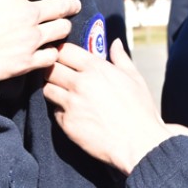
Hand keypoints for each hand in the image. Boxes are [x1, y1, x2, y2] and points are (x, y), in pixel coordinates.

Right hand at [0, 0, 80, 88]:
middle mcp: (26, 13)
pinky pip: (51, 56)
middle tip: (75, 4)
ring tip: (65, 28)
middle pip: (60, 5)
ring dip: (64, 27)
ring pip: (61, 30)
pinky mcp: (25, 62)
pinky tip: (52, 52)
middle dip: (70, 4)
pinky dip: (53, 52)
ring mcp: (29, 39)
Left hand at [43, 39, 173, 174]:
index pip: (64, 50)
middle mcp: (80, 83)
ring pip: (47, 89)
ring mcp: (71, 104)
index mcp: (96, 68)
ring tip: (65, 95)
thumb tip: (115, 43)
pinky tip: (74, 114)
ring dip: (54, 90)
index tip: (63, 59)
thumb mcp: (134, 79)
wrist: (139, 143)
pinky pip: (55, 111)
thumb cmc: (140, 110)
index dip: (61, 53)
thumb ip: (120, 58)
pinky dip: (61, 111)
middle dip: (53, 71)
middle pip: (50, 68)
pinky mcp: (67, 123)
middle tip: (60, 77)